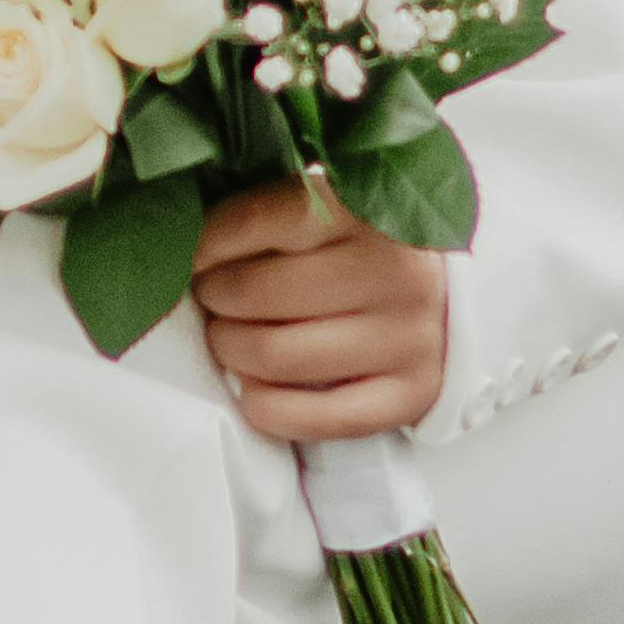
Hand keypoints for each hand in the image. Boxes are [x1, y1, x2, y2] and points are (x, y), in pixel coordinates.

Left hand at [190, 174, 451, 442]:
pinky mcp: (408, 394)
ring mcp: (407, 337)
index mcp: (368, 209)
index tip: (190, 253)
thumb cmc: (360, 246)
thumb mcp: (325, 206)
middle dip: (214, 296)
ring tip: (229, 336)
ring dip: (231, 349)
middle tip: (212, 295)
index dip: (207, 242)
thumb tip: (180, 235)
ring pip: (276, 356)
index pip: (261, 220)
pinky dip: (264, 407)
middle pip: (258, 293)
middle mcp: (396, 271)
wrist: (443, 295)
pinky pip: (313, 417)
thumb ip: (267, 211)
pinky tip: (253, 386)